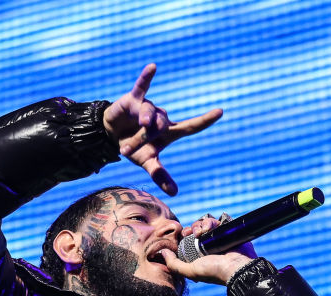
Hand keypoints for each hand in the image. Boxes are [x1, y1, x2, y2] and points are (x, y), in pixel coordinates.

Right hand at [103, 64, 222, 195]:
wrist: (110, 136)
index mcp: (169, 132)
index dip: (205, 120)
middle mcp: (162, 117)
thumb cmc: (134, 148)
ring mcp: (148, 107)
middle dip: (145, 137)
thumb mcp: (147, 162)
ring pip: (149, 114)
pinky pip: (142, 86)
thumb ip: (160, 175)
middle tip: (128, 150)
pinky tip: (153, 67)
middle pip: (161, 125)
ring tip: (125, 143)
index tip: (220, 111)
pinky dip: (147, 77)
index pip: (191, 126)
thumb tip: (175, 193)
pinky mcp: (133, 99)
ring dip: (139, 126)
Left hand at [161, 213, 255, 285]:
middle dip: (192, 228)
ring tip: (202, 232)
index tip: (183, 235)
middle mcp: (208, 246)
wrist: (236, 267)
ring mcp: (218, 238)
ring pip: (205, 224)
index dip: (184, 235)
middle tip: (193, 233)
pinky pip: (217, 221)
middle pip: (196, 229)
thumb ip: (174, 264)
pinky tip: (210, 229)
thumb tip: (163, 253)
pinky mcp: (227, 231)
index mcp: (199, 254)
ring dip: (201, 224)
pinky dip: (211, 222)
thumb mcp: (190, 271)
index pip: (188, 239)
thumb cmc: (214, 271)